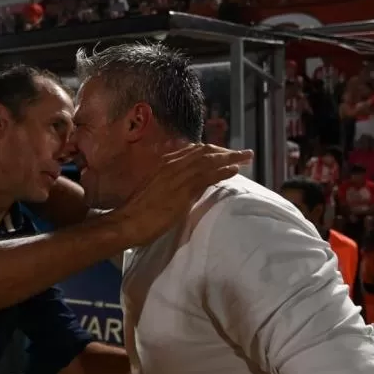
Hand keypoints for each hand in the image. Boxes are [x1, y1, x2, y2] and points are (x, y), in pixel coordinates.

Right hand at [111, 143, 252, 245]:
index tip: (226, 153)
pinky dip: (223, 171)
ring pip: (209, 160)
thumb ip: (170, 183)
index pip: (194, 151)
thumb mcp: (155, 190)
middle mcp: (172, 164)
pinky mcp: (182, 190)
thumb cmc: (138, 211)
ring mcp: (177, 175)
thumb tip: (189, 184)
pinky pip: (207, 176)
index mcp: (165, 163)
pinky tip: (235, 170)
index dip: (213, 151)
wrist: (127, 222)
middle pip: (205, 151)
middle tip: (243, 153)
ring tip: (246, 157)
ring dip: (230, 157)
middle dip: (226, 151)